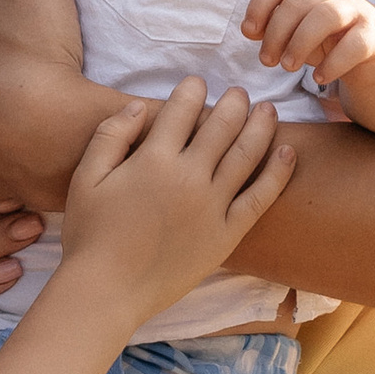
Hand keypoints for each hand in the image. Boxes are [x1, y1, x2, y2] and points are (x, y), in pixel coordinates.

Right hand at [60, 76, 297, 323]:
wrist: (107, 291)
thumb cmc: (89, 234)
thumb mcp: (87, 177)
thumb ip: (111, 135)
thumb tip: (140, 105)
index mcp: (154, 159)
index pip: (181, 110)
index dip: (191, 90)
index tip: (197, 83)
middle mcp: (189, 177)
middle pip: (221, 126)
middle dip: (233, 103)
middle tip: (240, 92)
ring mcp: (213, 207)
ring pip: (246, 155)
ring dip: (260, 127)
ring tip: (268, 110)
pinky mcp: (227, 234)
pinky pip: (260, 198)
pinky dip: (278, 173)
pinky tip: (288, 153)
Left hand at [242, 0, 374, 89]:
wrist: (374, 49)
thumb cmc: (327, 37)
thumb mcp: (296, 31)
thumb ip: (272, 28)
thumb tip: (250, 30)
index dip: (258, 5)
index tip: (249, 32)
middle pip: (298, 1)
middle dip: (276, 33)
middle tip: (267, 61)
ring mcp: (356, 11)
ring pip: (325, 15)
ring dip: (300, 42)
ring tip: (288, 67)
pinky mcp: (374, 35)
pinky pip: (354, 45)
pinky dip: (333, 63)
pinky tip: (319, 78)